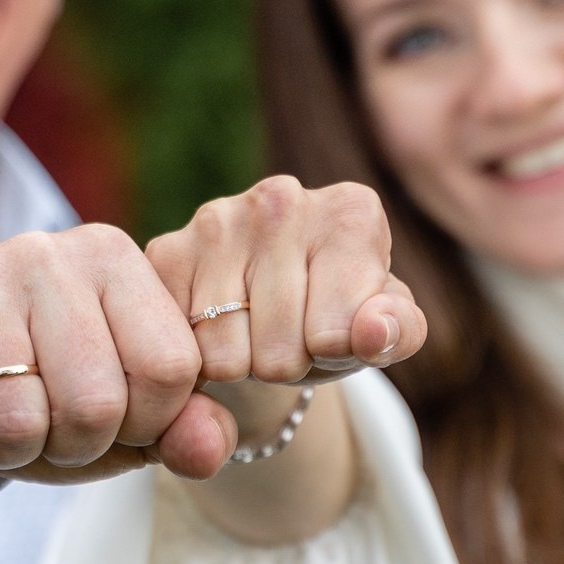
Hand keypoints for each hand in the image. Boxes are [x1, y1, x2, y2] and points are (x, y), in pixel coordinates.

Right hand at [0, 225, 235, 485]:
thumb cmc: (42, 392)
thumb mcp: (125, 412)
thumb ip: (183, 427)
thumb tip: (215, 448)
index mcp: (113, 257)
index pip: (171, 368)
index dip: (147, 423)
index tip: (117, 418)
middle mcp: (45, 251)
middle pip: (97, 403)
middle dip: (77, 445)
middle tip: (51, 427)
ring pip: (20, 422)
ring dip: (13, 450)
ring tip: (2, 418)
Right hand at [144, 175, 423, 449]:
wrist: (268, 305)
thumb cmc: (336, 315)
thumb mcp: (382, 330)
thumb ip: (399, 332)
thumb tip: (374, 333)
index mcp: (351, 211)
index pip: (335, 334)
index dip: (333, 355)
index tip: (332, 331)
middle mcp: (281, 198)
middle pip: (278, 348)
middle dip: (285, 364)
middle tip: (287, 339)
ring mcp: (216, 219)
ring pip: (222, 352)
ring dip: (239, 365)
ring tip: (252, 335)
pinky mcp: (165, 249)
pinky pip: (177, 343)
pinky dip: (195, 357)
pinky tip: (211, 332)